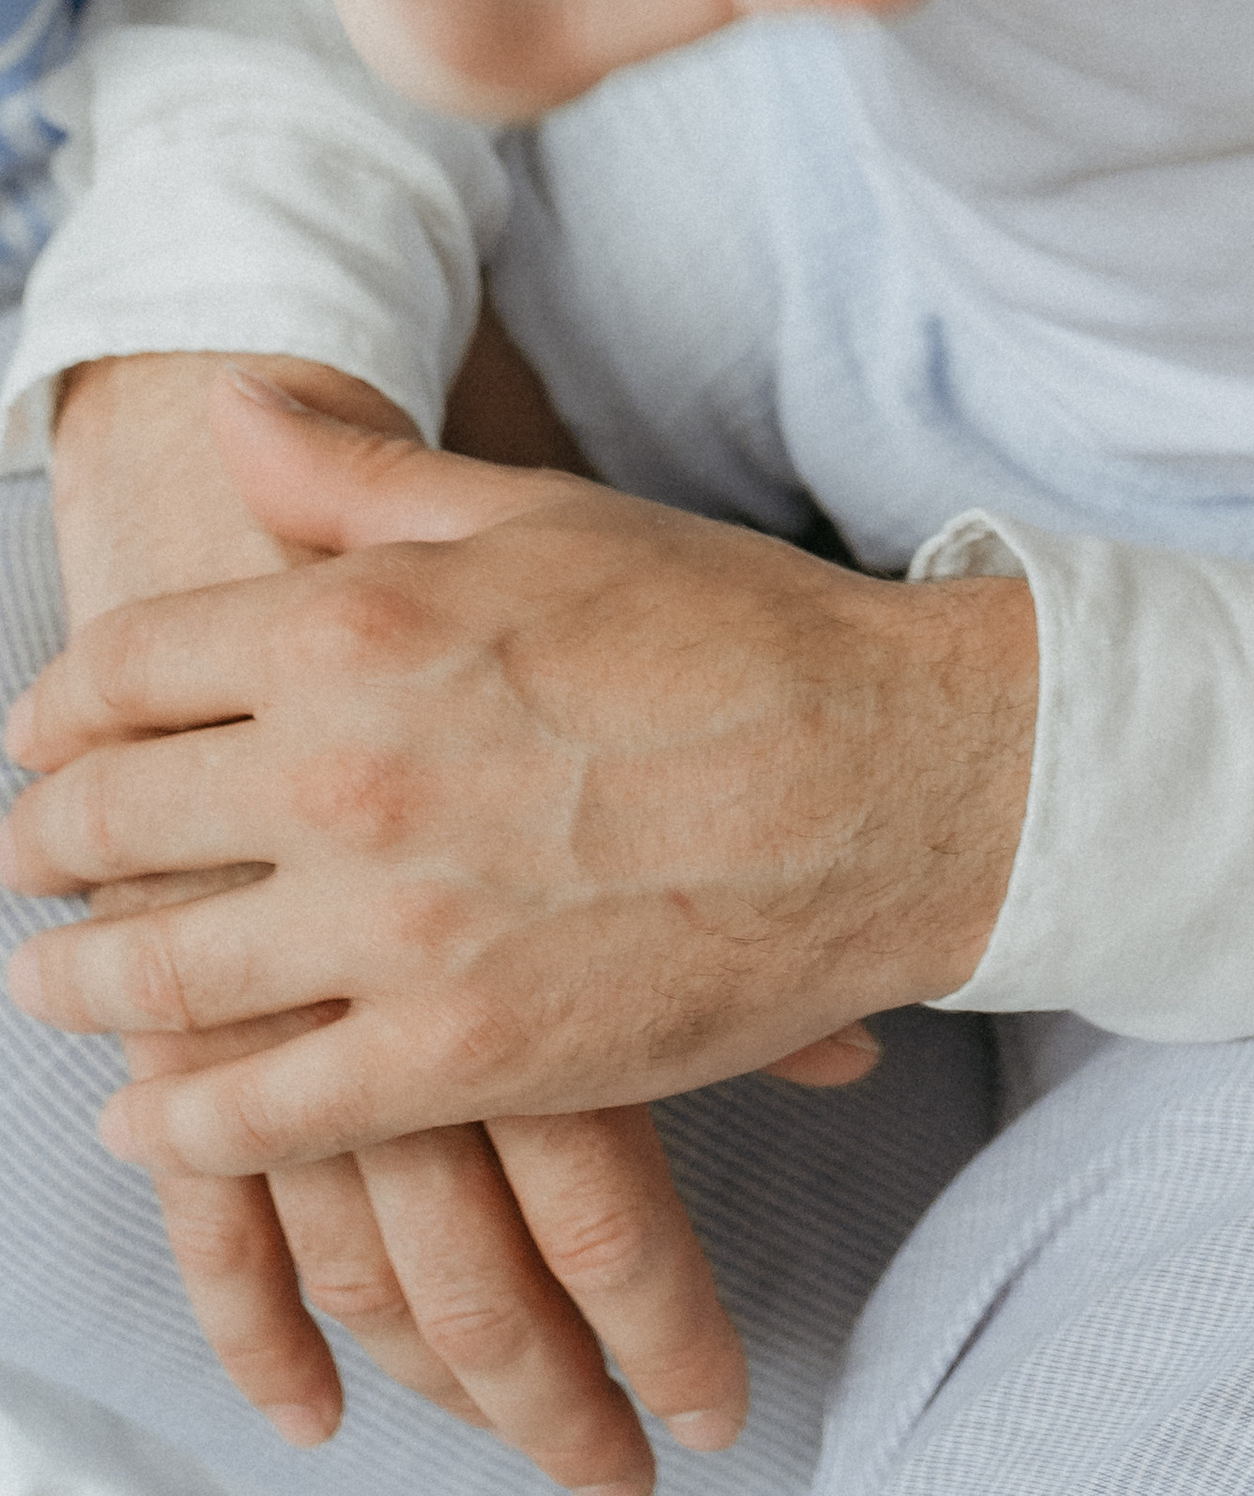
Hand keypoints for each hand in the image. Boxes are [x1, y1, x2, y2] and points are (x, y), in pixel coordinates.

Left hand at [44, 359, 754, 1486]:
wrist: (889, 780)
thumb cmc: (726, 628)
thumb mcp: (538, 514)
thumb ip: (363, 477)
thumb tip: (237, 407)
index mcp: (357, 626)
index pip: (125, 665)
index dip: (59, 703)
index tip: (44, 732)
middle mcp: (347, 775)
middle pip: (106, 820)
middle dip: (41, 839)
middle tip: (28, 858)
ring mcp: (394, 931)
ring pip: (154, 980)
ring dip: (76, 986)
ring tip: (56, 984)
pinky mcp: (454, 1060)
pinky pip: (255, 1120)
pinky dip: (177, 1123)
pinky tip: (152, 1113)